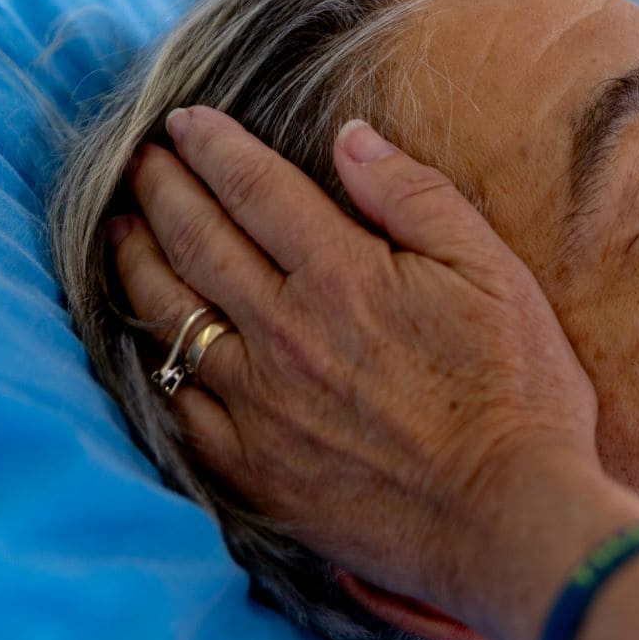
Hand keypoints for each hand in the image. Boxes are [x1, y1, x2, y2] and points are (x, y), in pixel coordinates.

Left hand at [111, 107, 605, 618]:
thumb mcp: (494, 273)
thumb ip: (418, 198)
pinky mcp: (254, 468)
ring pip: (171, 319)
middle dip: (160, 191)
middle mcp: (283, 332)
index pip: (254, 189)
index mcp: (341, 274)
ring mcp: (259, 404)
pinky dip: (154, 361)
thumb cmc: (516, 392)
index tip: (185, 123)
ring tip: (121, 235)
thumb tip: (352, 140)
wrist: (505, 515)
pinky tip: (150, 343)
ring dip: (137, 265)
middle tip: (140, 162)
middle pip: (197, 243)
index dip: (213, 148)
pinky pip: (180, 405)